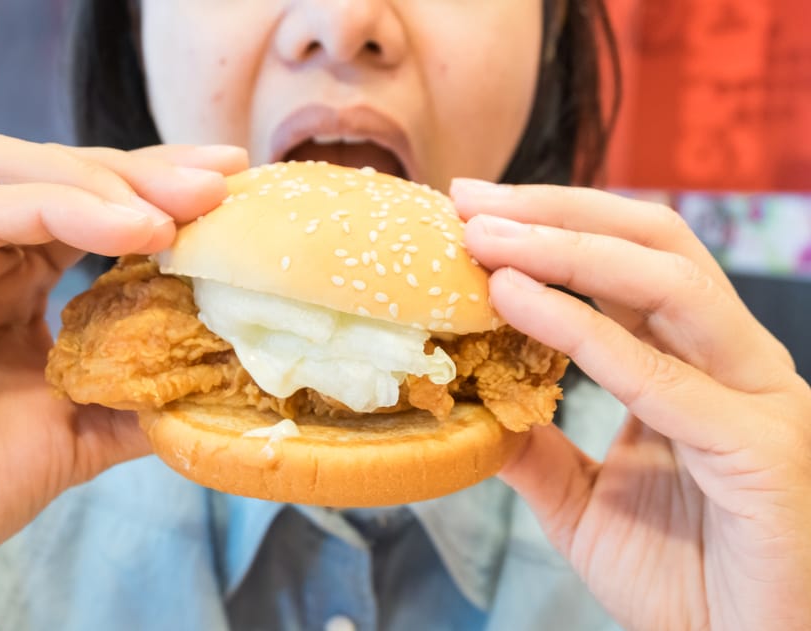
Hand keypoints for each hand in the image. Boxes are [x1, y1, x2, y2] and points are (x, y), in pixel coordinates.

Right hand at [0, 135, 247, 625]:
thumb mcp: (75, 436)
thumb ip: (137, 401)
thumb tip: (218, 382)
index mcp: (13, 280)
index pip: (93, 206)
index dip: (162, 191)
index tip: (234, 189)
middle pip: (61, 173)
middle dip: (145, 172)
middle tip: (219, 182)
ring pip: (13, 171)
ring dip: (102, 182)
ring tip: (170, 214)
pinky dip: (50, 208)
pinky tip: (121, 229)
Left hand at [454, 181, 810, 630]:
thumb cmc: (678, 581)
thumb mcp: (583, 501)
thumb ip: (534, 445)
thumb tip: (470, 400)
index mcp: (698, 366)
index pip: (631, 262)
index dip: (554, 226)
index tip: (472, 211)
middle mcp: (736, 365)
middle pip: (655, 244)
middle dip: (557, 212)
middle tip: (470, 201)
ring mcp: (760, 398)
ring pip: (668, 282)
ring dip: (565, 249)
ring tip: (484, 238)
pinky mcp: (763, 448)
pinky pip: (662, 376)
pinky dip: (584, 331)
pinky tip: (516, 300)